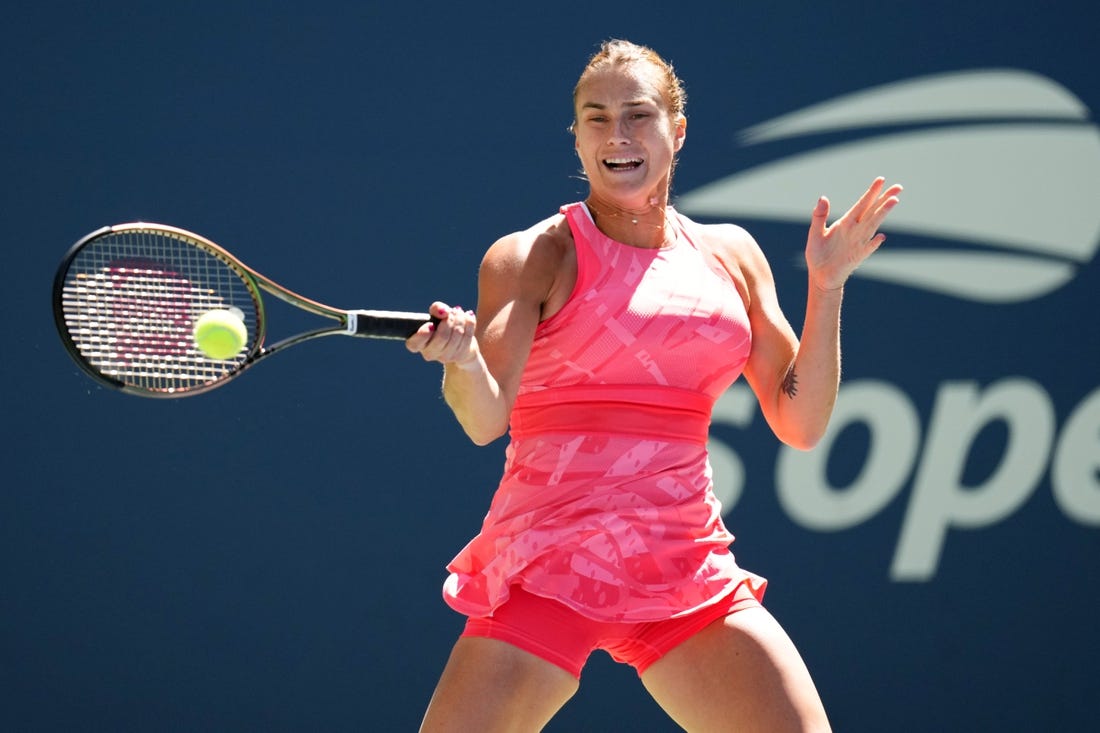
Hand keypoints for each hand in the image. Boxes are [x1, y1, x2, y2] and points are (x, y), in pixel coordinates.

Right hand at [405, 301, 479, 368]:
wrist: (458, 341)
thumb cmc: (442, 325)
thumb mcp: (436, 315)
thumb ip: (436, 309)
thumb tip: (443, 311)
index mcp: (417, 344)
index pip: (415, 343)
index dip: (424, 333)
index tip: (431, 324)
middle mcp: (429, 353)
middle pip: (442, 336)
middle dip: (449, 320)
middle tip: (452, 312)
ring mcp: (445, 357)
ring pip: (457, 335)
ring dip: (460, 319)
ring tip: (459, 312)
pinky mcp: (460, 356)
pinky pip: (468, 336)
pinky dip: (469, 323)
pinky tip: (468, 316)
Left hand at [805, 177, 901, 291]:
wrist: (819, 276)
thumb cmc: (818, 254)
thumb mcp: (815, 233)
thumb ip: (819, 216)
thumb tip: (823, 197)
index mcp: (846, 223)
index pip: (861, 204)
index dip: (871, 193)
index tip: (881, 180)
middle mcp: (855, 230)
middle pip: (872, 211)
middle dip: (885, 199)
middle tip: (899, 187)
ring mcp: (858, 243)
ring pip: (873, 225)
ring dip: (882, 214)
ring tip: (893, 201)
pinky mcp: (857, 257)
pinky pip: (867, 249)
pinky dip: (873, 243)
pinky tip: (881, 236)